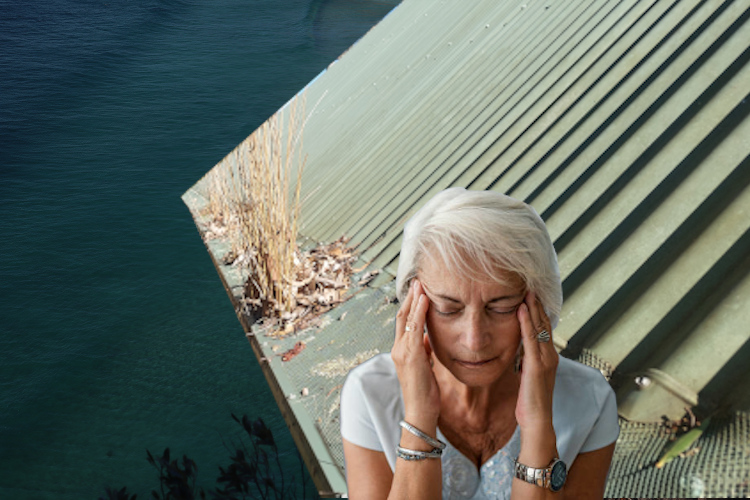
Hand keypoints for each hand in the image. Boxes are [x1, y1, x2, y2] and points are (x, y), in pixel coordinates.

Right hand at [391, 279, 439, 427]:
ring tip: (420, 284)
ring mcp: (402, 351)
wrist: (420, 412)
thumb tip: (428, 338)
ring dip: (414, 299)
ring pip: (406, 318)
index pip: (404, 322)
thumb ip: (424, 351)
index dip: (410, 305)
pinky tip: (425, 300)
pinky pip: (414, 328)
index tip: (418, 290)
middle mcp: (398, 348)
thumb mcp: (425, 367)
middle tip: (417, 280)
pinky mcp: (411, 355)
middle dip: (410, 297)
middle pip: (402, 316)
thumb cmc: (425, 393)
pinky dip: (419, 312)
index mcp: (401, 351)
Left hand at [514, 291, 557, 432]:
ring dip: (533, 308)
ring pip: (539, 327)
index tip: (532, 296)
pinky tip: (522, 309)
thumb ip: (526, 361)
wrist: (537, 420)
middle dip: (538, 304)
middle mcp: (550, 355)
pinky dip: (526, 321)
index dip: (539, 312)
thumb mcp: (528, 375)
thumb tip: (520, 349)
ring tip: (527, 291)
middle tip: (530, 285)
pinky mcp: (537, 365)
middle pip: (544, 324)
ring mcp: (545, 359)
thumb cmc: (530, 401)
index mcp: (548, 357)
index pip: (544, 329)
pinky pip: (530, 338)